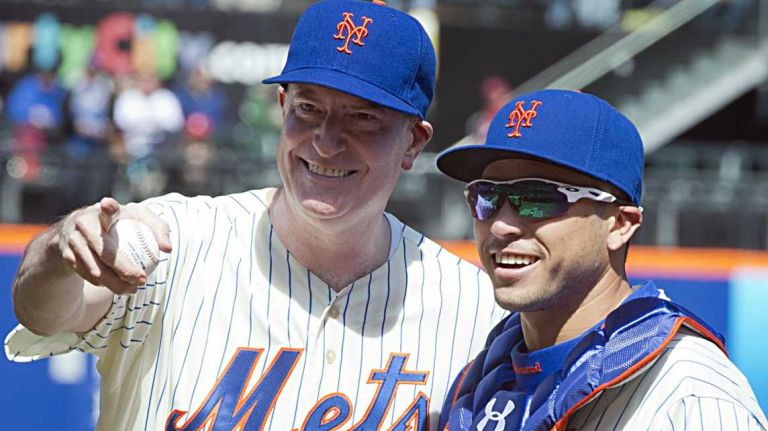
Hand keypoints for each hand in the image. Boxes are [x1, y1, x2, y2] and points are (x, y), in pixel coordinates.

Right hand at [54, 197, 171, 293]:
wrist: (78, 228)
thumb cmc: (119, 223)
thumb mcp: (139, 219)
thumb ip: (158, 229)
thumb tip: (167, 249)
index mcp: (103, 210)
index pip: (107, 208)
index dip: (108, 207)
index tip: (109, 205)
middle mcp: (84, 223)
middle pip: (105, 251)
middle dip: (125, 269)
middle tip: (142, 280)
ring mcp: (73, 240)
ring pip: (95, 269)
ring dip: (115, 284)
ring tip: (134, 289)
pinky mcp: (66, 256)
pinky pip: (88, 275)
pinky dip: (103, 284)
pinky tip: (119, 288)